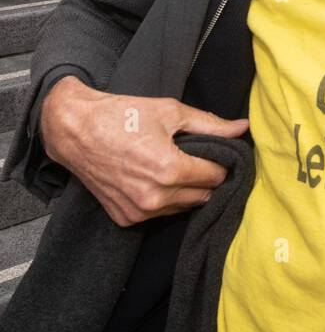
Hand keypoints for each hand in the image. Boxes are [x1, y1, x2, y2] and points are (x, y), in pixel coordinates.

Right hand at [41, 75, 248, 226]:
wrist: (75, 130)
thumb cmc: (122, 115)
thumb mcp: (169, 111)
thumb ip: (210, 124)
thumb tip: (242, 128)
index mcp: (169, 169)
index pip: (216, 177)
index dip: (222, 164)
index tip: (218, 154)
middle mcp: (154, 197)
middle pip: (203, 195)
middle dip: (206, 178)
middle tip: (199, 158)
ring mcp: (138, 211)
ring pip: (183, 208)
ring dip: (187, 191)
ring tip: (176, 167)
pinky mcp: (125, 219)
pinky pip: (159, 214)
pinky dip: (164, 200)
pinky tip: (155, 179)